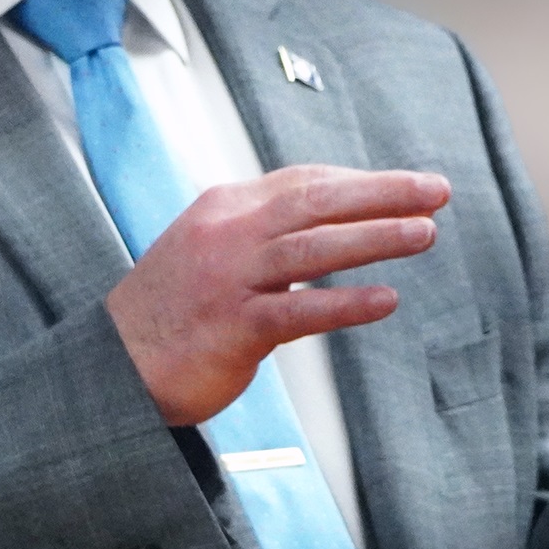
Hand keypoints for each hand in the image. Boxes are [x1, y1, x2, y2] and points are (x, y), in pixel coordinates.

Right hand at [108, 165, 450, 425]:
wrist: (111, 366)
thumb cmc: (171, 313)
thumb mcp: (210, 251)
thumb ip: (262, 232)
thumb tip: (328, 221)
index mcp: (224, 209)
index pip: (303, 182)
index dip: (359, 183)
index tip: (406, 187)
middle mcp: (227, 234)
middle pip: (316, 201)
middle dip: (383, 193)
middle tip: (436, 190)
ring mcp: (228, 280)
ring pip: (313, 248)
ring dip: (375, 238)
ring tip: (425, 233)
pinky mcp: (231, 329)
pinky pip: (299, 312)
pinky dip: (345, 304)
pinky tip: (386, 300)